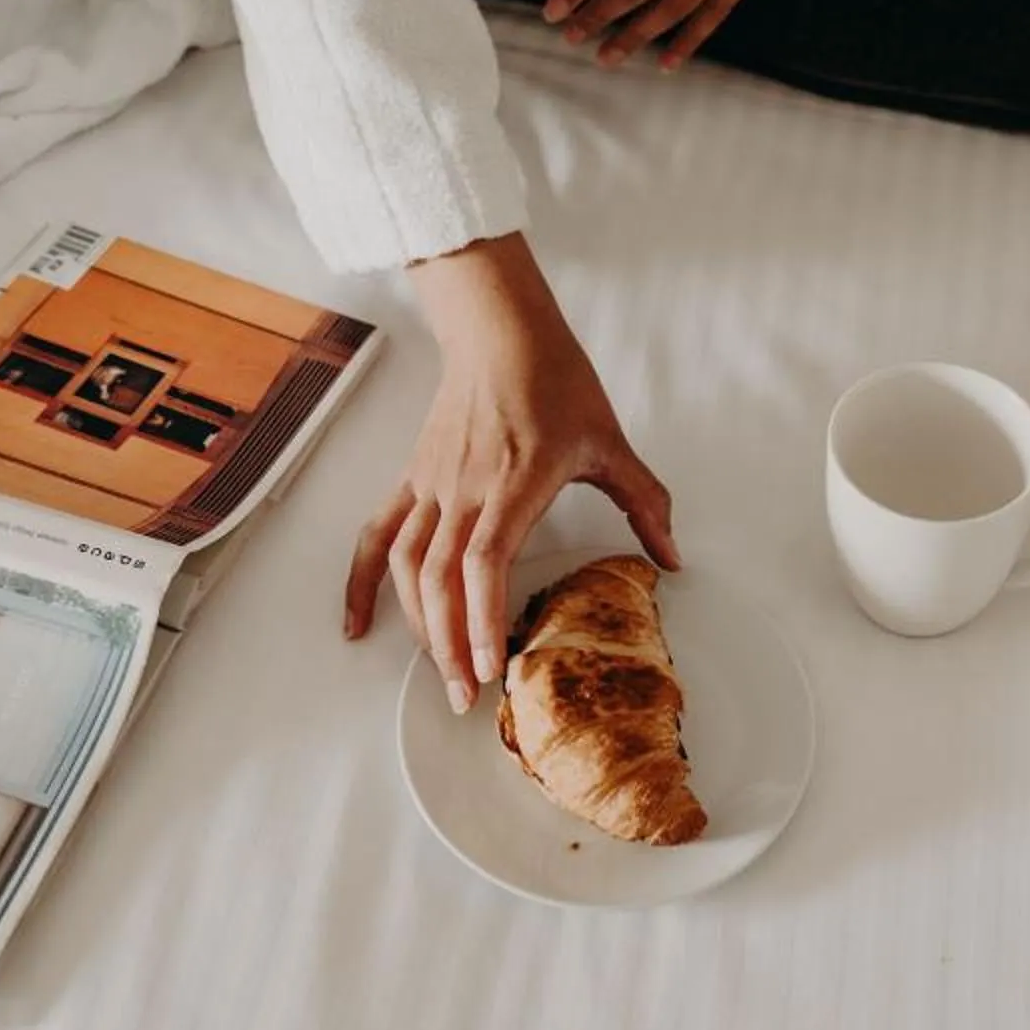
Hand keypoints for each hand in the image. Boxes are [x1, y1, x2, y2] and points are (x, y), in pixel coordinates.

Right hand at [342, 232, 679, 709]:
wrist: (500, 332)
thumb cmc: (555, 381)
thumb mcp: (610, 443)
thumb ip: (644, 503)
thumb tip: (672, 556)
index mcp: (514, 483)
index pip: (485, 562)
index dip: (482, 617)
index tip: (493, 666)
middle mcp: (464, 490)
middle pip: (439, 579)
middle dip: (450, 645)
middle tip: (467, 698)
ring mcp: (432, 486)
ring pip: (406, 566)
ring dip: (417, 624)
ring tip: (440, 671)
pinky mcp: (413, 480)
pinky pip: (377, 537)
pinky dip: (361, 584)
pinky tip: (357, 625)